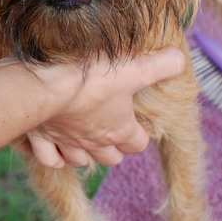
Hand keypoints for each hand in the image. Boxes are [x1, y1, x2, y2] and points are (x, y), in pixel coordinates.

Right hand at [18, 48, 185, 167]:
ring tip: (84, 137)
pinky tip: (55, 145)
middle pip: (111, 158)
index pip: (137, 144)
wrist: (45, 85)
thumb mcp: (135, 67)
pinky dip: (53, 155)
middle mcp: (93, 142)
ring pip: (80, 160)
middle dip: (114, 147)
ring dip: (84, 153)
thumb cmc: (91, 77)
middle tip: (112, 128)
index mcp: (118, 129)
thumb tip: (181, 60)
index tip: (138, 122)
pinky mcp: (41, 138)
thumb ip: (162, 65)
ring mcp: (66, 142)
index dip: (140, 134)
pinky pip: (49, 158)